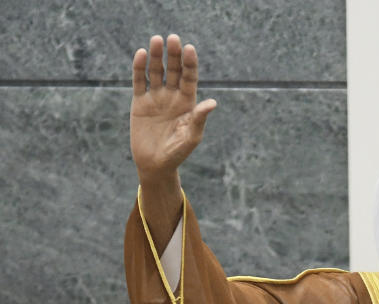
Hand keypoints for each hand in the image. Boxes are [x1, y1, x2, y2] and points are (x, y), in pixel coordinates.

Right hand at [130, 34, 216, 183]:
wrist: (155, 164)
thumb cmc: (177, 153)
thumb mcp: (191, 137)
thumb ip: (199, 118)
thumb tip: (212, 102)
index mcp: (188, 103)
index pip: (189, 78)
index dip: (189, 64)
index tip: (189, 49)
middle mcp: (172, 96)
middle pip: (173, 71)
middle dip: (174, 55)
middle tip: (173, 38)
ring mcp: (156, 98)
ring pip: (156, 72)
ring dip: (157, 56)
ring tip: (157, 40)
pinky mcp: (140, 102)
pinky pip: (140, 81)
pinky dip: (140, 68)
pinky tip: (142, 54)